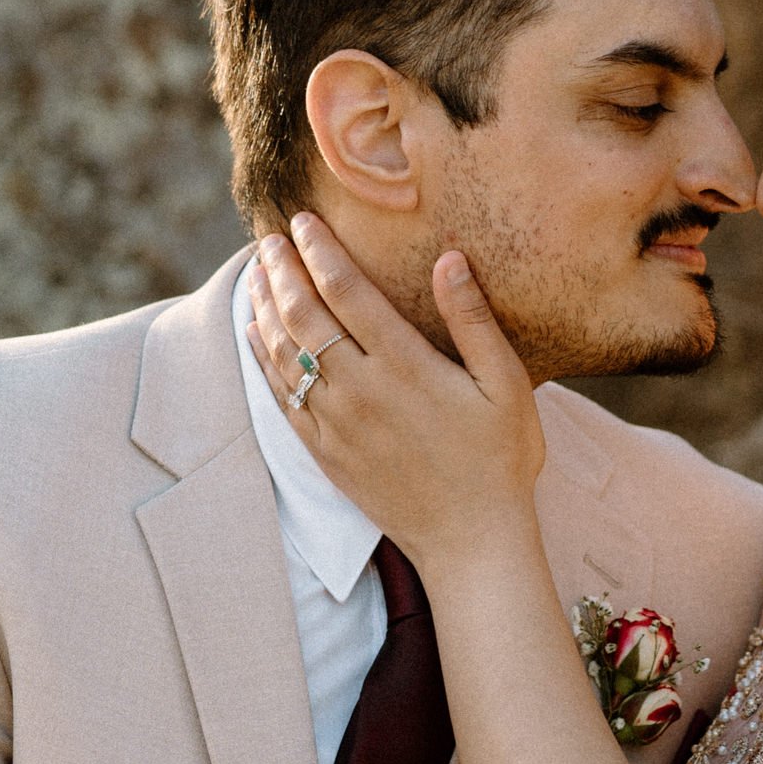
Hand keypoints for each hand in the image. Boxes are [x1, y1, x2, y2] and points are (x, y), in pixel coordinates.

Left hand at [245, 214, 546, 575]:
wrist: (472, 541)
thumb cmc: (501, 459)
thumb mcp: (507, 385)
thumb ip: (473, 320)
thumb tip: (449, 259)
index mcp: (405, 365)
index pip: (345, 291)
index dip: (319, 251)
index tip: (303, 222)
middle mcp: (360, 390)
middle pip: (303, 315)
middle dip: (282, 270)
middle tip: (270, 239)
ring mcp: (337, 424)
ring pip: (284, 353)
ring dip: (265, 307)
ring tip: (256, 273)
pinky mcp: (324, 453)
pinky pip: (280, 397)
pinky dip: (262, 359)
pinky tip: (255, 334)